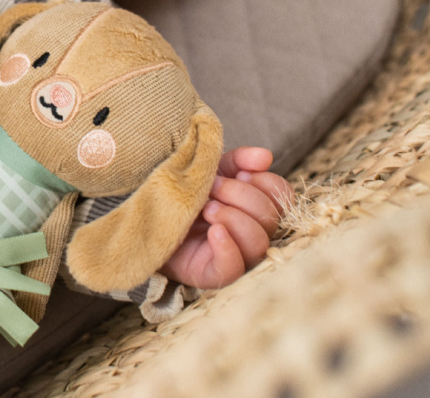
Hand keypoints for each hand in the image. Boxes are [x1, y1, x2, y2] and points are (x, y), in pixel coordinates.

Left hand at [159, 146, 292, 289]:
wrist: (147, 213)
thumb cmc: (183, 192)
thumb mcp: (210, 169)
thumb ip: (237, 160)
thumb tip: (265, 156)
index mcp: (256, 208)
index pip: (282, 197)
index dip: (264, 181)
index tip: (237, 173)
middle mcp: (253, 234)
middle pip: (270, 217)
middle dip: (240, 195)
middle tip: (211, 188)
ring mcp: (236, 257)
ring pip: (258, 243)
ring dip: (234, 218)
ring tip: (206, 208)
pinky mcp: (214, 274)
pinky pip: (233, 268)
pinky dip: (227, 248)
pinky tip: (213, 231)